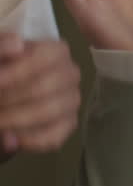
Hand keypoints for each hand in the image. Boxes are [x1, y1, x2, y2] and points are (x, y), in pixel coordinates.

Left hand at [0, 34, 80, 153]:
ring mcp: (72, 100)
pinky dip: (28, 141)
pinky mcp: (69, 125)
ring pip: (47, 113)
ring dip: (14, 119)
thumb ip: (2, 46)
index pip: (43, 59)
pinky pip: (53, 137)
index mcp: (57, 51)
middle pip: (42, 88)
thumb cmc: (7, 68)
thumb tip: (17, 45)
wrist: (11, 90)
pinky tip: (9, 139)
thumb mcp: (1, 55)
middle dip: (9, 99)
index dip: (16, 73)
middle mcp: (71, 74)